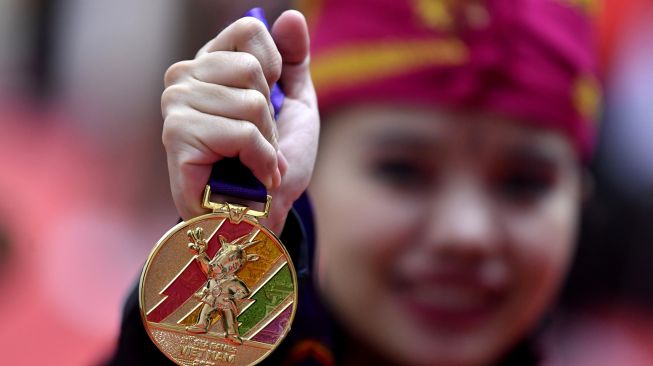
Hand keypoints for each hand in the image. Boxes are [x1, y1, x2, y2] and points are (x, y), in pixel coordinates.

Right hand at [161, 10, 318, 233]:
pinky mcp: (178, 138)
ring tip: (254, 161)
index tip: (268, 100)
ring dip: (268, 142)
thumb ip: (293, 59)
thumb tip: (290, 16)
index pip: (248, 31)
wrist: (266, 213)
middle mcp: (184, 78)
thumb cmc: (274, 161)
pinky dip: (261, 159)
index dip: (273, 67)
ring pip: (251, 103)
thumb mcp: (294, 103)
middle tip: (261, 142)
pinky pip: (241, 132)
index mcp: (209, 65)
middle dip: (273, 116)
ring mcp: (176, 107)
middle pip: (253, 70)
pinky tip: (252, 175)